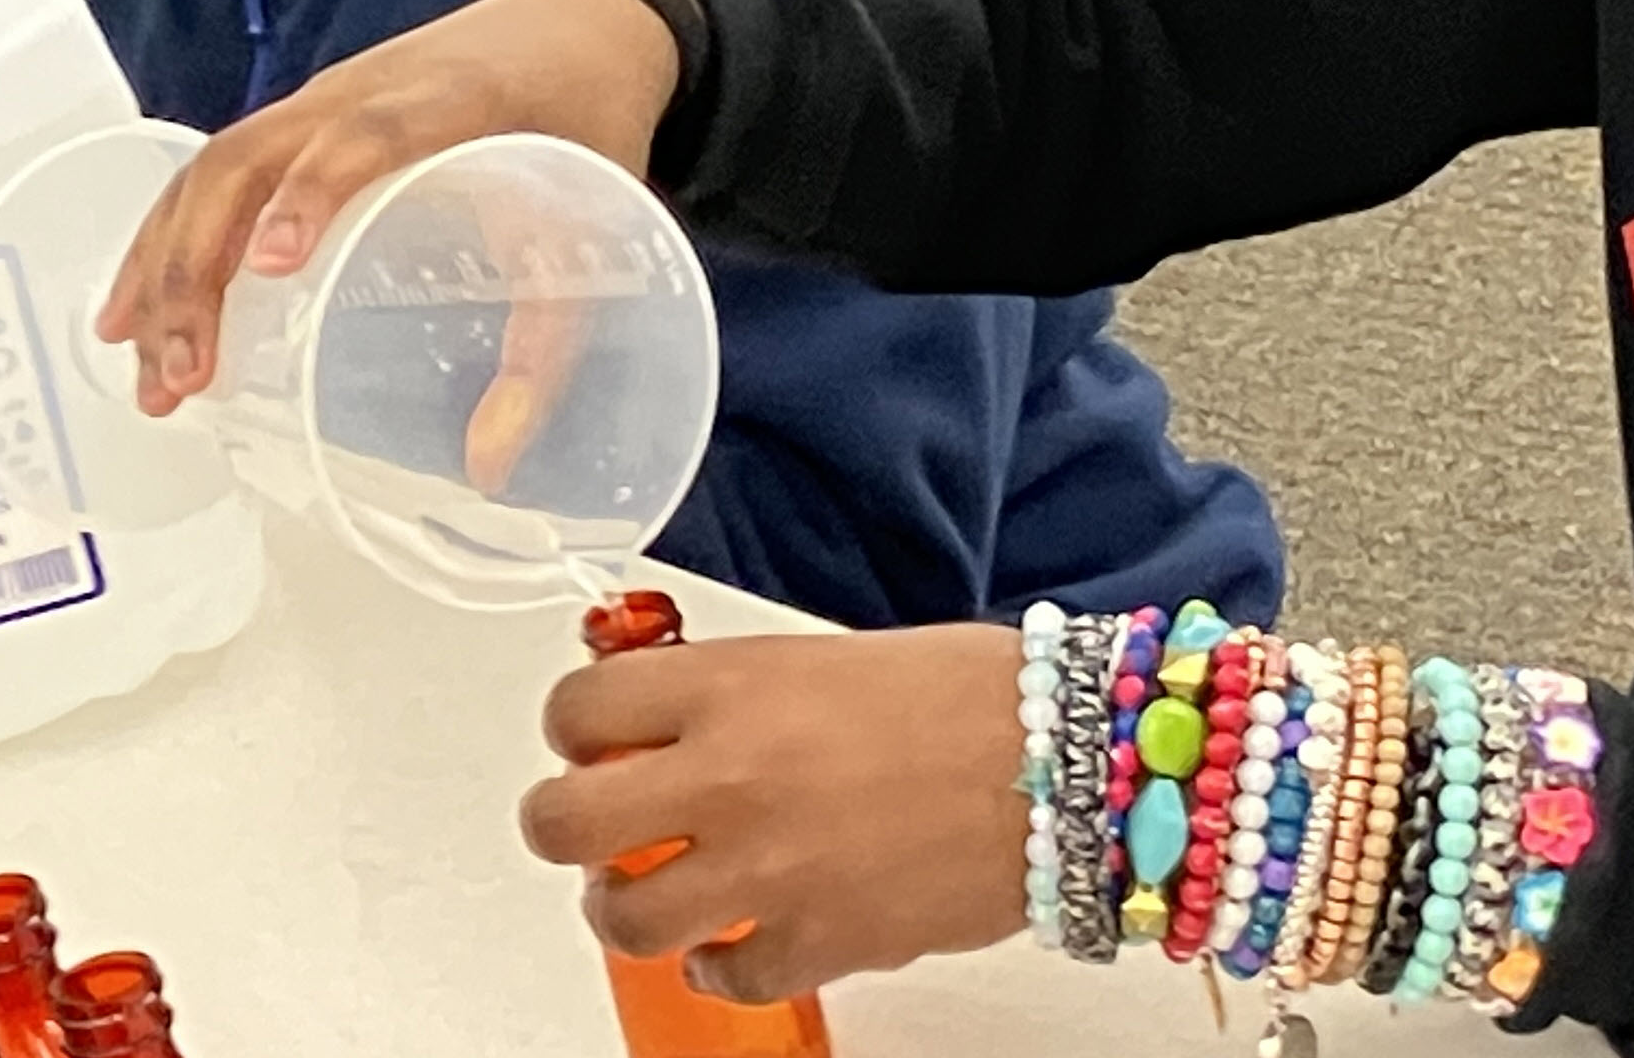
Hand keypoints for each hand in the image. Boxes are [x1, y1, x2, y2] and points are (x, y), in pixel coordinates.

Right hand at [97, 0, 682, 415]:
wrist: (579, 23)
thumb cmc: (584, 121)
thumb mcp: (592, 224)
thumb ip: (550, 340)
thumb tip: (493, 463)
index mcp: (445, 100)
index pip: (364, 136)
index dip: (314, 192)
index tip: (271, 268)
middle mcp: (359, 92)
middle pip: (246, 163)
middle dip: (197, 272)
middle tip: (184, 378)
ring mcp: (318, 99)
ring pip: (212, 172)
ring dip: (166, 269)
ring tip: (149, 372)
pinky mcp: (300, 117)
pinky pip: (214, 171)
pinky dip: (169, 241)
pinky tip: (137, 312)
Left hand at [518, 624, 1029, 1002]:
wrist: (1070, 765)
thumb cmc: (974, 697)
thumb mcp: (827, 655)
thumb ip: (736, 691)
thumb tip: (671, 717)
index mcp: (732, 688)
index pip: (578, 710)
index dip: (578, 730)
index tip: (597, 740)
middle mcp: (730, 777)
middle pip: (563, 823)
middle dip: (567, 825)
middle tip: (599, 825)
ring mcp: (767, 870)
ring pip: (621, 918)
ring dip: (626, 909)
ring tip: (656, 893)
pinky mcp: (816, 943)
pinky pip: (720, 977)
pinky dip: (721, 966)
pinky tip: (740, 939)